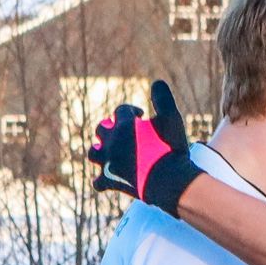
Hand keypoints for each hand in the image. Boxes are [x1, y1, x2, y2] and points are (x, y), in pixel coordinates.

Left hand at [88, 80, 201, 215]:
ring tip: (108, 153)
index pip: (121, 111)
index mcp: (123, 124)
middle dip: (111, 128)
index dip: (131, 111)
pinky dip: (101, 180)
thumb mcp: (171, 119)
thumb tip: (157, 82)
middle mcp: (111, 142)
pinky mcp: (110, 181)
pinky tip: (105, 180)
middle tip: (123, 133)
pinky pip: (98, 181)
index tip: (141, 116)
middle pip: (102, 129)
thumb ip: (163, 99)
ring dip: (100, 151)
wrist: (170, 181)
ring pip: (94, 153)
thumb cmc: (171, 149)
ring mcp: (108, 162)